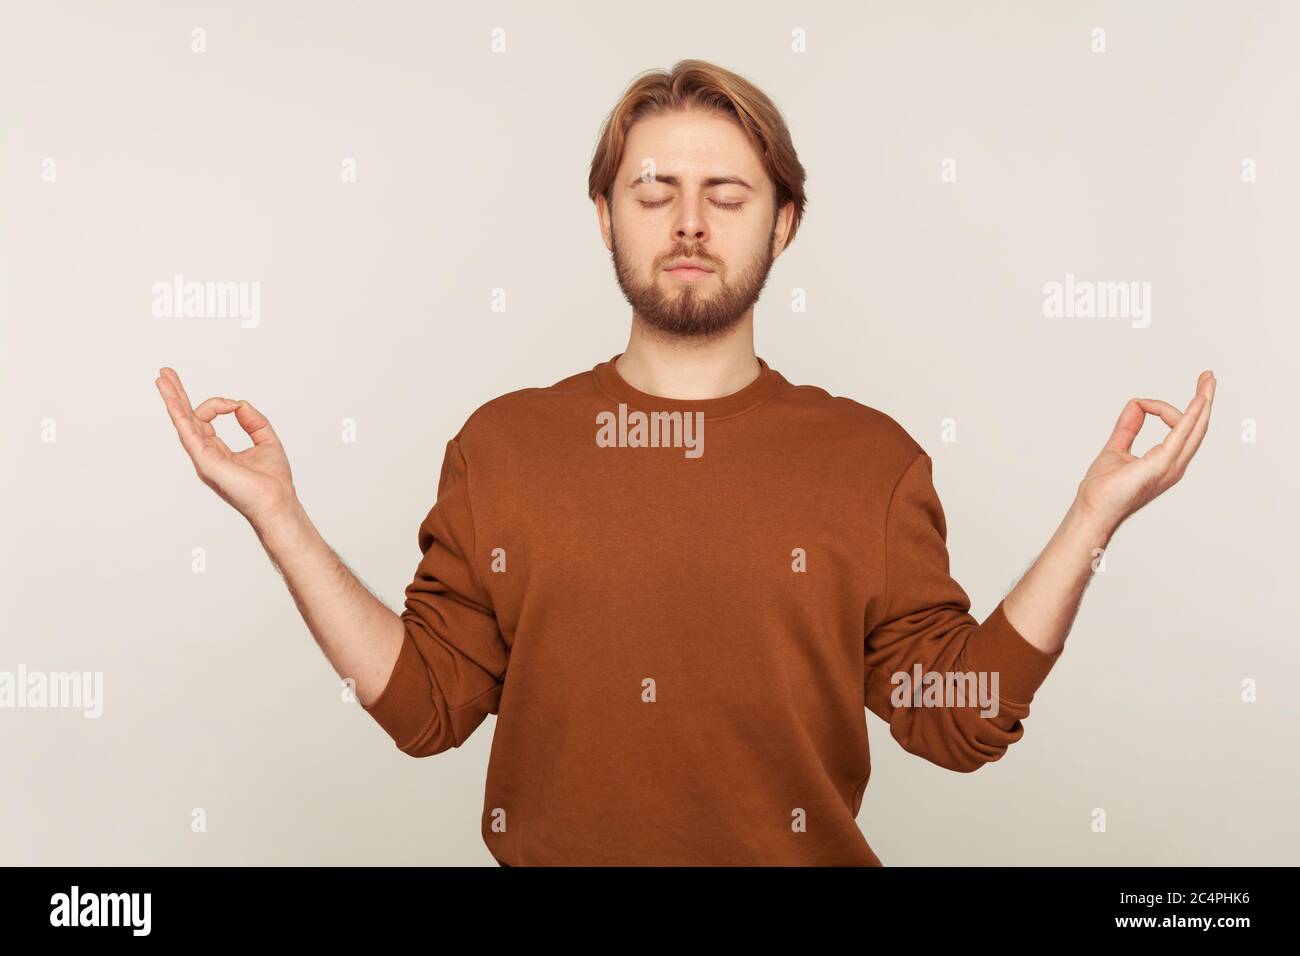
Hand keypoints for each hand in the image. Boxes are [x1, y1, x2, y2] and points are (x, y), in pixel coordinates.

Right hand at [155, 367, 296, 528]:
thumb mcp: (267, 441)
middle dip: (176, 396)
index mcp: (218, 451)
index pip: (206, 420)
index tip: (235, 404)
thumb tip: (240, 404)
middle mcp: (206, 454)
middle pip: (186, 419)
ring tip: (162, 380)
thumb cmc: (274, 481)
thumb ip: (254, 421)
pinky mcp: (207, 463)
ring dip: (173, 401)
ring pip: (183, 424)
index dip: (219, 404)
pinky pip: (190, 436)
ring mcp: (204, 459)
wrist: (278, 502)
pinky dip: (181, 418)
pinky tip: (173, 403)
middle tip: (165, 374)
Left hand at [1075, 370, 1215, 534]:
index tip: (1143, 403)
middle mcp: (1173, 464)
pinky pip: (1180, 435)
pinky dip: (1190, 417)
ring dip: (1202, 403)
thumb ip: (1128, 427)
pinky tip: (1198, 401)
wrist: (1092, 510)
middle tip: (1209, 377)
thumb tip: (1136, 404)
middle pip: (1196, 427)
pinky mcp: (1160, 465)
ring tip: (1208, 381)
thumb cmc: (1103, 491)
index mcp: (1164, 461)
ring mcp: (1170, 466)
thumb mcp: (1116, 448)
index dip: (1163, 409)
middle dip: (1203, 400)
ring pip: (1194, 429)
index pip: (1178, 428)